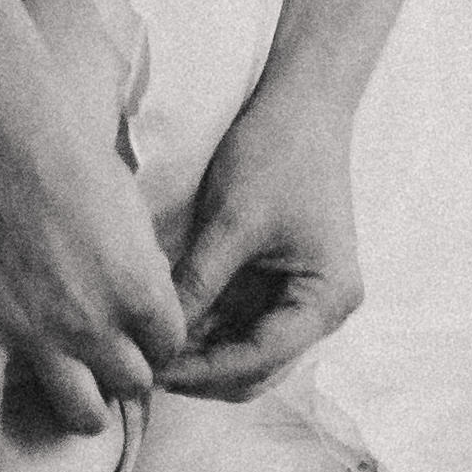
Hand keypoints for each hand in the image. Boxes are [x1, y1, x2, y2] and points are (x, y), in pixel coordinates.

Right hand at [0, 13, 187, 471]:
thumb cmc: (67, 146)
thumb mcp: (130, 204)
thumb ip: (142, 265)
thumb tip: (147, 299)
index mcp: (141, 289)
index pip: (170, 348)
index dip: (161, 342)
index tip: (150, 334)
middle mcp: (94, 325)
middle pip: (131, 385)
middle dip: (126, 374)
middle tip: (113, 359)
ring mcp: (33, 337)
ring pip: (78, 415)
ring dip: (83, 409)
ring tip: (77, 399)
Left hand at [161, 71, 362, 398]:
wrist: (303, 99)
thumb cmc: (277, 152)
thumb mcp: (233, 220)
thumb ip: (199, 282)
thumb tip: (156, 335)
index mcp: (326, 301)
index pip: (259, 360)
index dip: (202, 372)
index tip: (152, 370)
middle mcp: (323, 310)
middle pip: (258, 367)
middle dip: (202, 372)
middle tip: (145, 366)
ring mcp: (305, 296)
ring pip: (249, 350)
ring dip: (204, 353)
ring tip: (151, 349)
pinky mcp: (285, 279)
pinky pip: (245, 320)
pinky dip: (210, 327)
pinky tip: (171, 322)